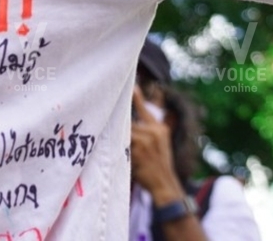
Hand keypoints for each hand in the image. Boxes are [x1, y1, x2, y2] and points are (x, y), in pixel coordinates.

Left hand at [130, 87, 181, 205]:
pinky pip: (123, 144)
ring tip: (123, 146)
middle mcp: (155, 131)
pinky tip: (123, 156)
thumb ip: (148, 131)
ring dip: (120, 140)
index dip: (137, 98)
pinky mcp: (139, 149)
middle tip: (108, 115)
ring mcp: (147, 139)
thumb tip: (130, 119)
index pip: (145, 110)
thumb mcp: (159, 144)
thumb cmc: (157, 165)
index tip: (131, 86)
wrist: (164, 184)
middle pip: (129, 121)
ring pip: (125, 132)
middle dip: (119, 123)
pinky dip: (120, 149)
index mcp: (160, 128)